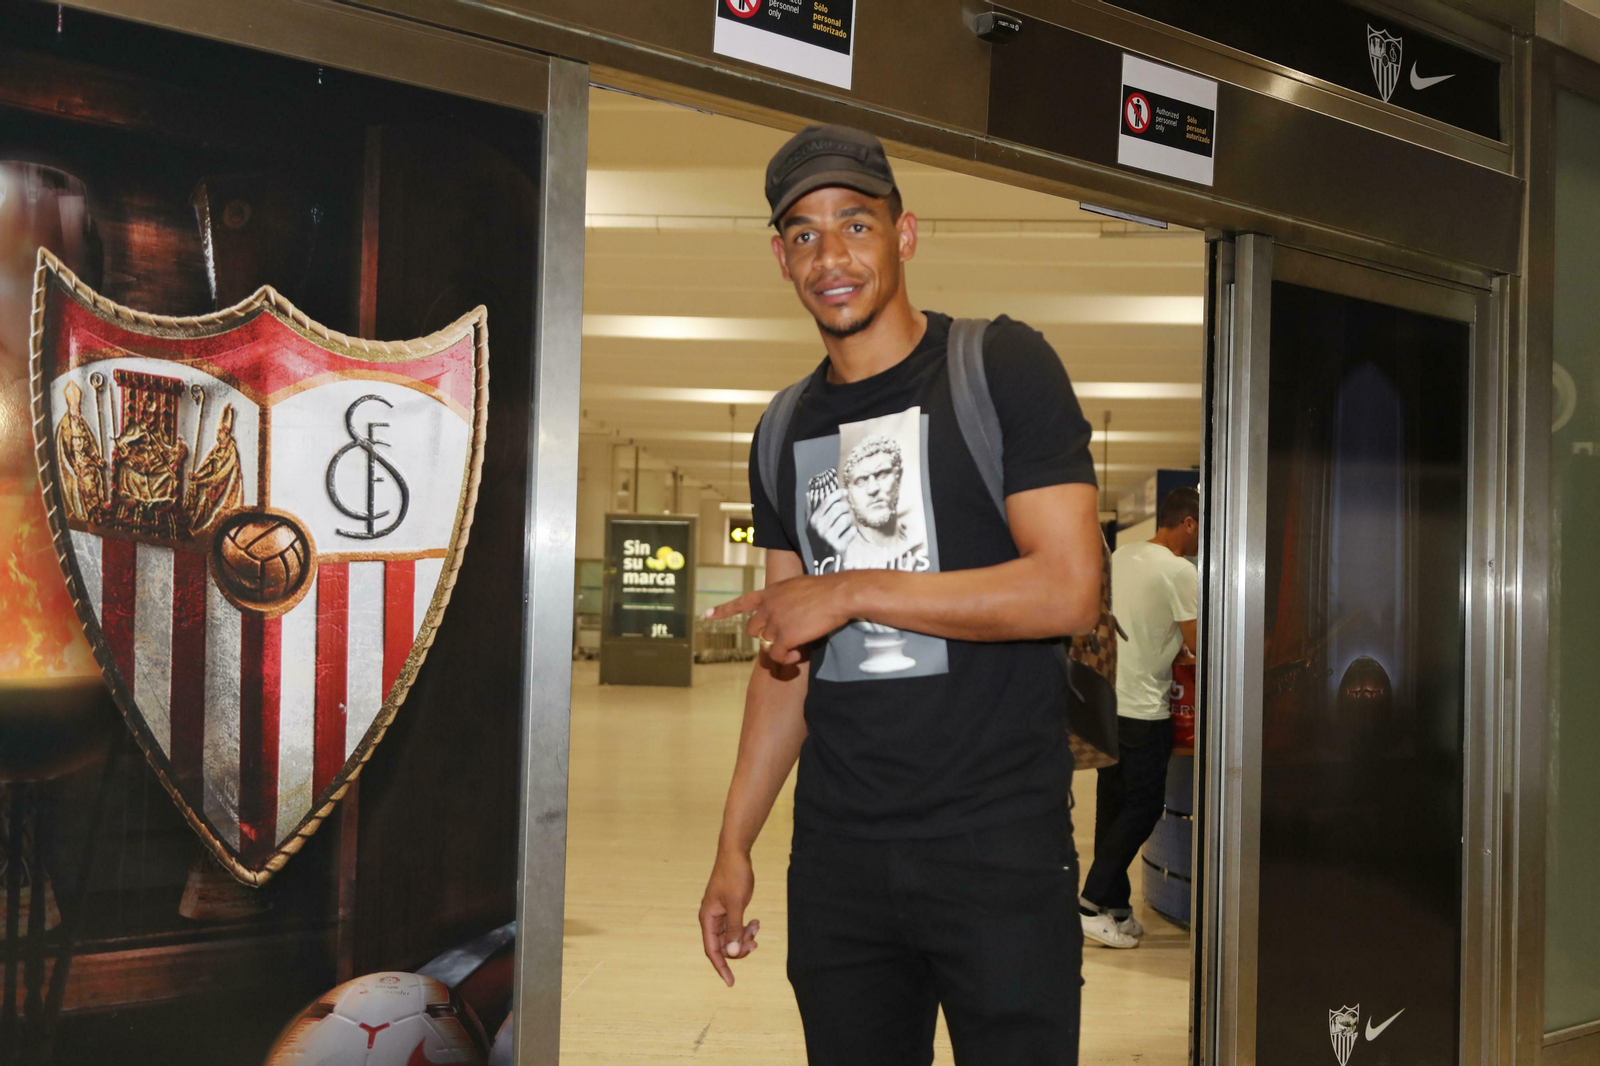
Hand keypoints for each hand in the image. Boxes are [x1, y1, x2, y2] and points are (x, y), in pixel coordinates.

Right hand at [699, 850, 758, 986]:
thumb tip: (733, 953)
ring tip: (757, 926)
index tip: (731, 983)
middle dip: (739, 948)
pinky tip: (756, 922)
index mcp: (708, 918)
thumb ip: (734, 929)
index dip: (721, 967)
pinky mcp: (728, 909)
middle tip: (755, 943)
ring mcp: (720, 914)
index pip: (712, 950)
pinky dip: (746, 928)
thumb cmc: (734, 876)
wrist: (736, 853)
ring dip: (745, 937)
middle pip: (723, 946)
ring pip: (731, 937)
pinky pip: (736, 926)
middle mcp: (711, 918)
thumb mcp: (737, 904)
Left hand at [708, 573, 854, 664]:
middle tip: (783, 639)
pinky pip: (778, 655)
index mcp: (771, 592)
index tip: (706, 615)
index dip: (724, 610)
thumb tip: (790, 608)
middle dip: (764, 636)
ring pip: (766, 644)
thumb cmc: (826, 589)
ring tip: (795, 650)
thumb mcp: (799, 586)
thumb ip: (788, 598)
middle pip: (753, 629)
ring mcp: (774, 622)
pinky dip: (786, 660)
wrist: (838, 594)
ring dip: (779, 649)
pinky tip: (796, 656)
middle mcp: (768, 607)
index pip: (742, 602)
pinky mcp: (785, 636)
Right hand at [807, 488, 857, 553]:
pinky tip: (848, 534)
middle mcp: (820, 528)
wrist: (823, 563)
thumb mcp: (810, 526)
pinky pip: (852, 531)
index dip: (838, 494)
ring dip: (850, 519)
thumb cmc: (817, 541)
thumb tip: (809, 493)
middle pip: (839, 508)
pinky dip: (853, 531)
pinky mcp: (839, 546)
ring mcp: (829, 538)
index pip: (827, 501)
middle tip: (847, 509)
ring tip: (847, 523)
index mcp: (813, 521)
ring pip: (847, 519)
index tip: (845, 491)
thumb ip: (810, 510)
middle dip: (846, 507)